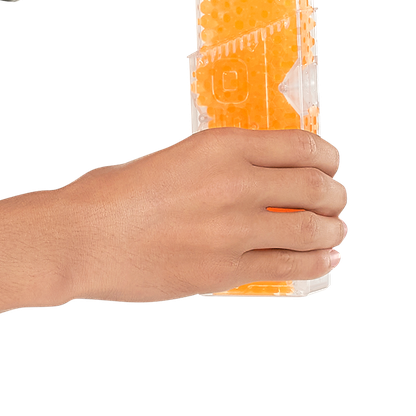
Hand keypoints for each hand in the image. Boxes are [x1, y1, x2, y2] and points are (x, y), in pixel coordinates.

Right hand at [49, 128, 348, 304]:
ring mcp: (233, 230)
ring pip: (311, 230)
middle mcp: (235, 183)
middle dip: (334, 195)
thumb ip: (213, 166)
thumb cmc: (109, 197)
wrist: (79, 239)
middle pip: (315, 187)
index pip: (300, 145)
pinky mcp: (226, 270)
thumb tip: (252, 179)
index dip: (326, 156)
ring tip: (335, 233)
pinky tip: (324, 261)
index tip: (331, 164)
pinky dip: (315, 264)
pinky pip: (288, 267)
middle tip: (336, 201)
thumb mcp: (168, 159)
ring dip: (332, 231)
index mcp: (219, 147)